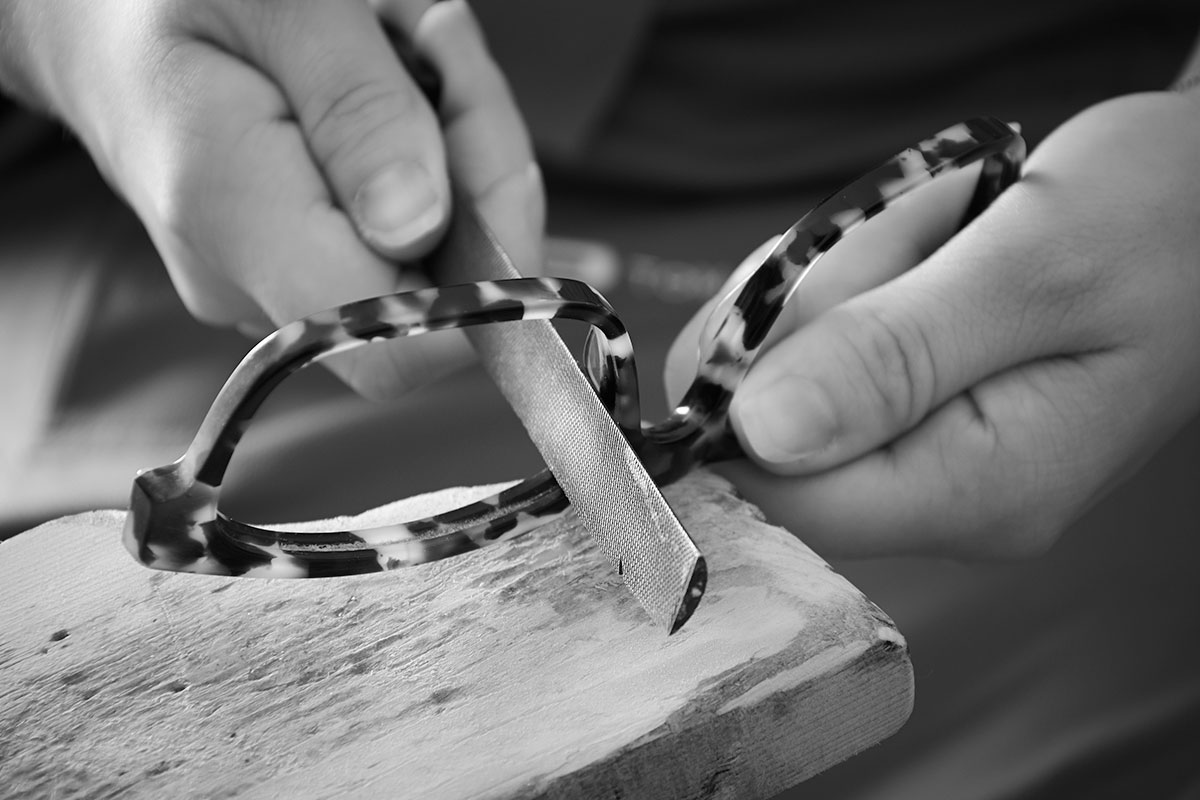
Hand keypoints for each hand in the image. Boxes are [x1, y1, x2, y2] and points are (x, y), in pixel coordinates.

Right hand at [0, 0, 542, 397]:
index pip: (393, 342)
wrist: (89, 22)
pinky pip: (402, 241)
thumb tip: (423, 224)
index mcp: (237, 220)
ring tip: (402, 44)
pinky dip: (428, 162)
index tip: (482, 141)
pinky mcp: (294, 269)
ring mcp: (272, 286)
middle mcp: (252, 283)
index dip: (481, 274)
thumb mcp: (277, 3)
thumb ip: (357, 110)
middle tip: (437, 44)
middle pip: (435, 291)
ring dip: (456, 148)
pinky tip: (387, 89)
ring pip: (432, 260)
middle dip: (477, 167)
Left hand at [666, 92, 1199, 557]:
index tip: (785, 292)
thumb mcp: (1032, 268)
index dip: (734, 400)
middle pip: (770, 438)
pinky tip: (922, 247)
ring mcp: (933, 462)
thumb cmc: (1162, 219)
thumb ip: (892, 355)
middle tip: (897, 240)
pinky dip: (848, 284)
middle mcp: (947, 503)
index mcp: (979, 491)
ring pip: (788, 384)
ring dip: (830, 286)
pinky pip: (825, 356)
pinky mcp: (924, 419)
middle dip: (800, 317)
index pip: (780, 497)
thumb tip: (757, 434)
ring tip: (933, 235)